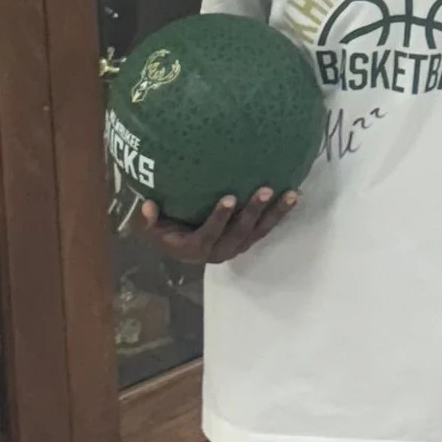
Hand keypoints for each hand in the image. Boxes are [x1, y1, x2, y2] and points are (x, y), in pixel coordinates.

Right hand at [138, 187, 299, 264]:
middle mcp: (219, 251)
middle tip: (265, 190)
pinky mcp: (248, 241)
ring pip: (258, 232)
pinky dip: (280, 214)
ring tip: (292, 193)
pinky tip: (294, 195)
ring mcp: (236, 246)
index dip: (219, 218)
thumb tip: (147, 205)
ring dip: (275, 213)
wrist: (182, 247)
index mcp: (195, 248)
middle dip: (253, 212)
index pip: (208, 235)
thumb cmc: (166, 232)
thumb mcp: (153, 229)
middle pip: (239, 233)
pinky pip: (266, 228)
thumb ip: (149, 219)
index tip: (229, 197)